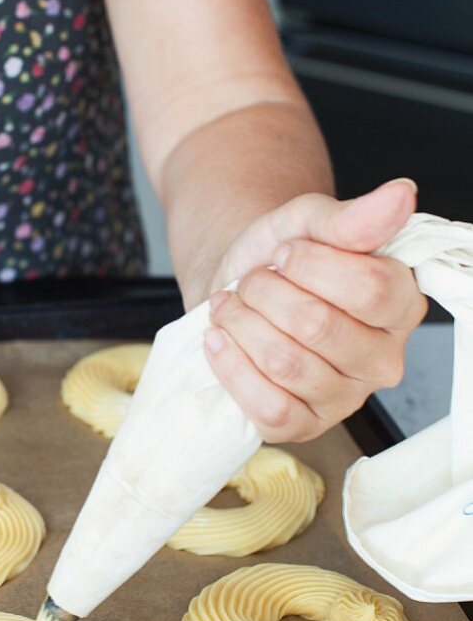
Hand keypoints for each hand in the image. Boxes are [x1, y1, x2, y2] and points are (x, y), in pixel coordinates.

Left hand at [203, 179, 427, 442]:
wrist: (237, 287)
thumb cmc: (279, 258)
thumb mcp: (308, 223)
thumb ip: (351, 217)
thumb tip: (401, 195)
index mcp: (401, 304)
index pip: (369, 289)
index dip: (310, 265)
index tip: (284, 252)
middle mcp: (384, 359)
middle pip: (319, 327)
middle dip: (266, 292)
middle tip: (253, 281)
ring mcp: (345, 398)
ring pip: (285, 363)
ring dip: (241, 323)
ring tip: (233, 305)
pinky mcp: (303, 426)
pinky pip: (267, 405)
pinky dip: (230, 364)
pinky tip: (219, 337)